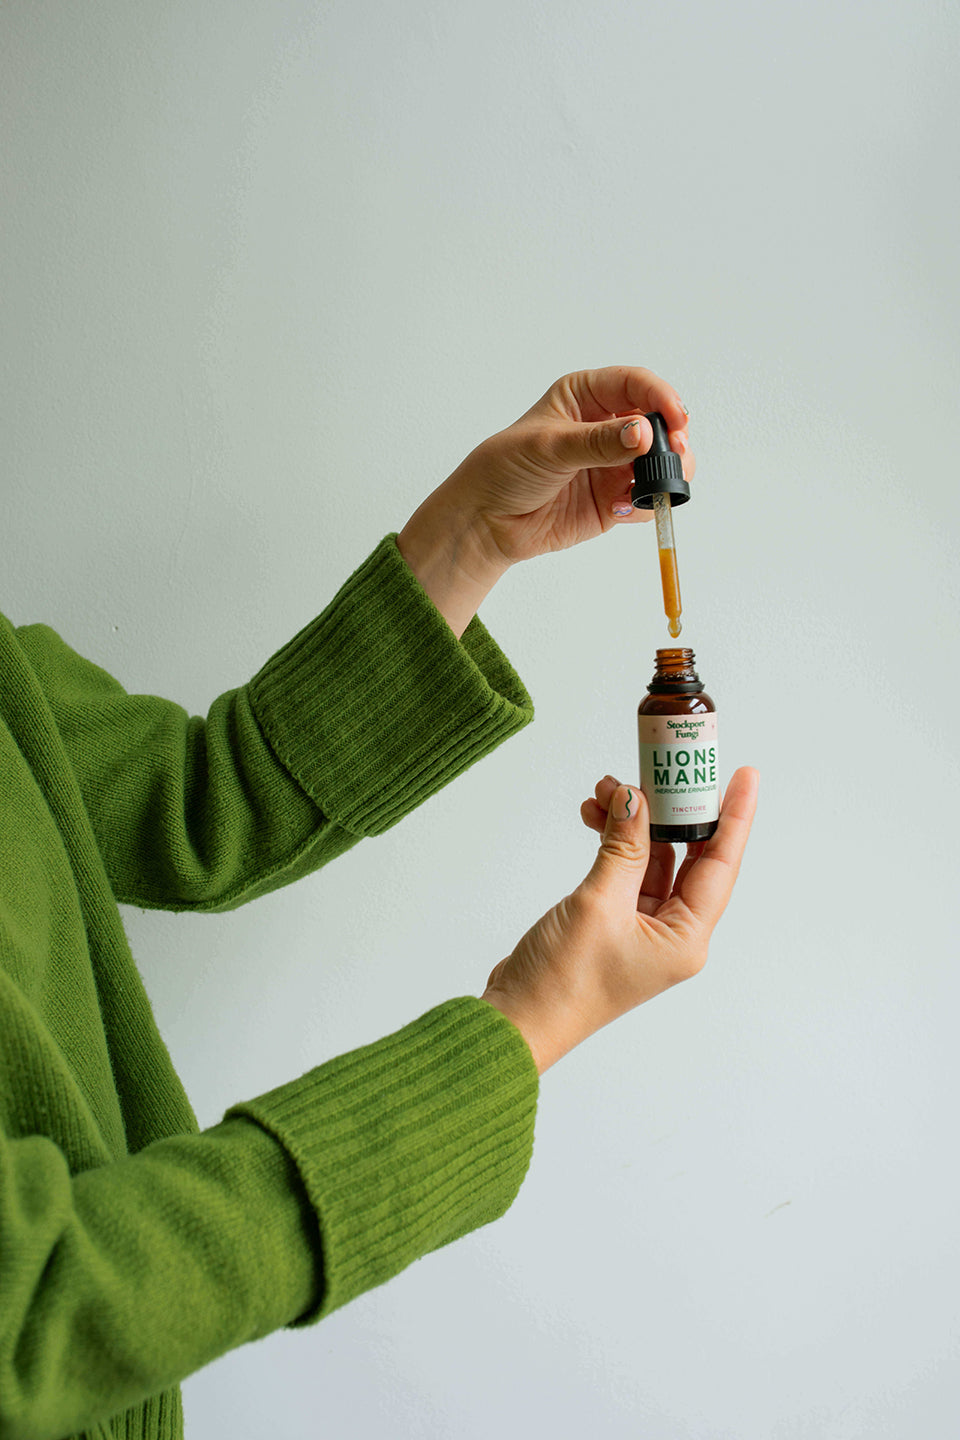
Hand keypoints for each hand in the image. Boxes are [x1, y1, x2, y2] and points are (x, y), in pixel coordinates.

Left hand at [397, 367, 691, 636]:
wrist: (487, 520)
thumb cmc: (506, 469)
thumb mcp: (550, 447)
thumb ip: (598, 442)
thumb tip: (643, 433)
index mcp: (587, 396)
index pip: (636, 385)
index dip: (661, 398)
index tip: (675, 419)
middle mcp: (606, 426)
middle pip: (659, 423)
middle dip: (673, 439)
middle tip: (677, 455)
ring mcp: (614, 464)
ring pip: (661, 463)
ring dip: (667, 474)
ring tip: (655, 487)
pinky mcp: (615, 499)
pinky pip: (646, 500)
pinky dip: (645, 505)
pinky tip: (621, 508)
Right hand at [482, 769, 757, 1073]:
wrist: (518, 1018)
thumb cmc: (563, 982)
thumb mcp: (599, 903)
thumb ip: (622, 847)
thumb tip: (635, 798)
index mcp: (685, 938)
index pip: (721, 864)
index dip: (734, 816)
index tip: (744, 774)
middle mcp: (672, 933)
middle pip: (689, 856)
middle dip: (672, 810)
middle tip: (665, 768)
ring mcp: (642, 928)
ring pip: (652, 858)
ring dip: (633, 822)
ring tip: (607, 789)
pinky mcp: (613, 922)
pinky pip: (625, 869)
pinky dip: (612, 841)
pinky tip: (594, 816)